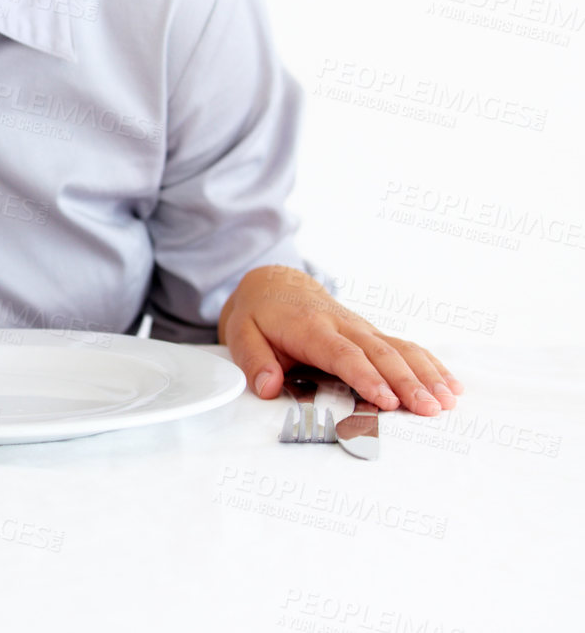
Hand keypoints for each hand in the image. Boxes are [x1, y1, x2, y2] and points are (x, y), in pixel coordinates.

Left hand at [217, 264, 465, 415]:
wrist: (273, 284)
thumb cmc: (259, 314)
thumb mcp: (241, 332)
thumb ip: (253, 359)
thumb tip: (267, 386)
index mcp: (309, 327)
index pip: (341, 353)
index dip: (365, 376)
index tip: (386, 399)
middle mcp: (341, 325)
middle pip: (378, 353)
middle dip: (407, 381)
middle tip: (431, 409)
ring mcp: (360, 328)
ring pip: (398, 348)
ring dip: (426, 374)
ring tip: (449, 401)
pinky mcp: (370, 334)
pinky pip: (404, 347)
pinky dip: (430, 364)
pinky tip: (452, 384)